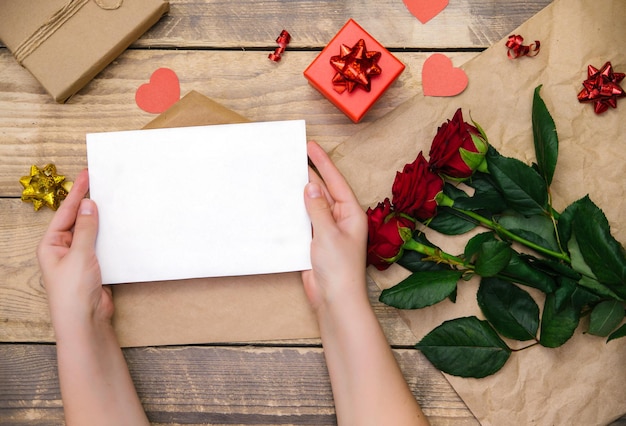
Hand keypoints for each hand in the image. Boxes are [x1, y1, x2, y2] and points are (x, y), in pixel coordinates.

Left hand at [37, 169, 111, 329]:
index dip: (77, 193)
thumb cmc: (73, 293)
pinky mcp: (95, 266)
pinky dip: (110, 235)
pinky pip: (103, 244)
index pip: (66, 212)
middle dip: (89, 203)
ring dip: (102, 219)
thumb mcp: (79, 255)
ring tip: (112, 200)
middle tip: (100, 182)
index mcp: (51, 245)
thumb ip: (86, 229)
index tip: (87, 175)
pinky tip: (119, 226)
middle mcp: (63, 249)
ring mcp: (80, 258)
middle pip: (78, 220)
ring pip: (92, 232)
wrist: (85, 321)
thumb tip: (89, 205)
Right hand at [301, 141, 367, 310]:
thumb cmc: (340, 268)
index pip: (335, 181)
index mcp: (351, 213)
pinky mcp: (314, 243)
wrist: (334, 299)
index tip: (311, 145)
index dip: (322, 162)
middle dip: (310, 173)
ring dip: (300, 193)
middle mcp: (340, 219)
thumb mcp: (328, 233)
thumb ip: (317, 208)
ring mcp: (327, 231)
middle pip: (323, 191)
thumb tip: (310, 186)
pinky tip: (282, 203)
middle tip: (294, 155)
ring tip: (285, 173)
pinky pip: (303, 222)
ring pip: (311, 206)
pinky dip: (294, 212)